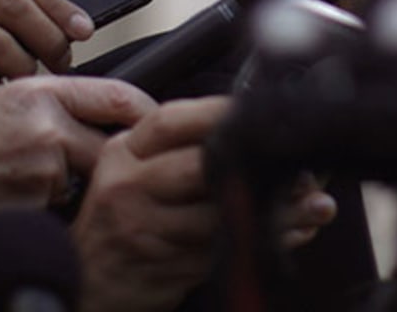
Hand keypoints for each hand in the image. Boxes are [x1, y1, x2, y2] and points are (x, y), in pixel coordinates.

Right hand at [0, 74, 152, 251]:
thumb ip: (47, 102)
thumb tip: (97, 109)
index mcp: (38, 92)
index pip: (117, 94)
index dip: (143, 113)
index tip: (154, 125)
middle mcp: (45, 122)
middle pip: (111, 143)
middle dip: (106, 161)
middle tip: (96, 169)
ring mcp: (41, 164)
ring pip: (84, 180)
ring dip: (66, 188)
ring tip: (21, 183)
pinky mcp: (33, 203)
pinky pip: (59, 209)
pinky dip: (44, 211)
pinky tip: (10, 202)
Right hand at [73, 97, 336, 311]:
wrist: (81, 282)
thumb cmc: (118, 220)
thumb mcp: (130, 171)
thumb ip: (174, 147)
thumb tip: (248, 126)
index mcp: (124, 153)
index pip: (174, 121)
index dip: (222, 114)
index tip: (265, 114)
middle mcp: (129, 186)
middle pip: (203, 164)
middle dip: (260, 164)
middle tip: (305, 168)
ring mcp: (144, 228)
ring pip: (221, 213)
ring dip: (276, 211)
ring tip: (314, 206)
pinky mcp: (162, 266)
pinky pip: (222, 250)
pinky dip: (261, 241)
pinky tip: (291, 234)